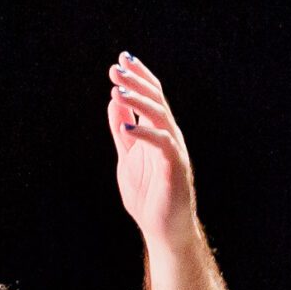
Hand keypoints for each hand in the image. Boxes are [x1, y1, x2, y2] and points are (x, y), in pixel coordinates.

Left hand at [107, 52, 197, 239]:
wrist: (163, 230)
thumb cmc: (148, 197)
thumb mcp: (127, 158)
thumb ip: (122, 131)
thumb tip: (115, 101)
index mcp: (158, 133)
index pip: (151, 97)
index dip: (139, 77)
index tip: (122, 59)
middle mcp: (169, 136)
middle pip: (156, 100)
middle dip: (136, 81)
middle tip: (116, 67)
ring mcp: (174, 151)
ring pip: (160, 116)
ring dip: (138, 100)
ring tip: (117, 89)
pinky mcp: (175, 167)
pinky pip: (162, 143)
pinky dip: (144, 132)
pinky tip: (126, 125)